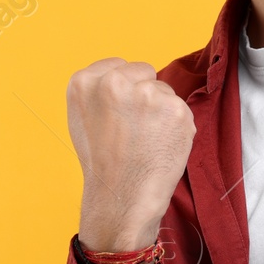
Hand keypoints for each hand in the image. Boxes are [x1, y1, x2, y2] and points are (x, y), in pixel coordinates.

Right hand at [65, 58, 196, 250]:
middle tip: (133, 129)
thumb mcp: (83, 117)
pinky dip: (177, 126)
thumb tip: (125, 73)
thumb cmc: (103, 162)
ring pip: (164, 91)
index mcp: (85, 82)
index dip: (124, 89)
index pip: (119, 65)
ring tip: (145, 140)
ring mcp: (146, 95)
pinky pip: (181, 109)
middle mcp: (114, 83)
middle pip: (145, 71)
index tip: (120, 112)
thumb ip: (99, 90)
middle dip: (144, 94)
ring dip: (161, 111)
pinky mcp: (175, 109)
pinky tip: (161, 145)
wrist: (121, 198)